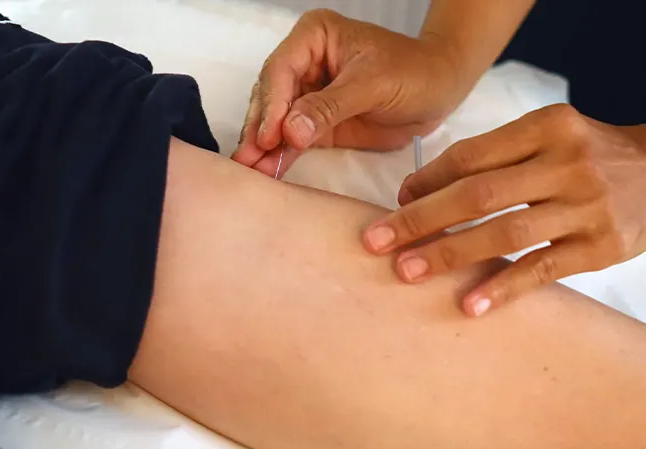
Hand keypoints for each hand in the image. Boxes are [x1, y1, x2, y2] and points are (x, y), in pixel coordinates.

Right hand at [232, 9, 469, 176]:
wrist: (441, 90)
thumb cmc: (414, 72)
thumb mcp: (374, 84)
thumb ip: (330, 107)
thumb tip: (290, 131)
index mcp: (313, 37)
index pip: (281, 70)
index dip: (271, 105)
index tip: (268, 137)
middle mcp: (303, 62)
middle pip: (270, 96)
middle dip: (259, 129)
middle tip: (247, 159)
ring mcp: (307, 94)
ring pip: (275, 120)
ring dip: (263, 147)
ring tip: (250, 171)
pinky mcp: (315, 123)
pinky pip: (292, 140)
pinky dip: (280, 156)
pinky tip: (267, 171)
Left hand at [362, 104, 645, 316]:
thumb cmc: (583, 156)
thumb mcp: (545, 137)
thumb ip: (490, 157)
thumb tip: (414, 192)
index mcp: (547, 126)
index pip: (471, 155)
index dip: (426, 181)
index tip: (395, 202)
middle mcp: (568, 162)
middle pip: (479, 194)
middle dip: (420, 219)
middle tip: (376, 241)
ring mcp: (587, 206)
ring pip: (506, 232)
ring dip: (450, 254)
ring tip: (408, 272)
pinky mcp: (602, 246)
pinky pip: (543, 269)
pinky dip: (504, 288)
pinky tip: (469, 304)